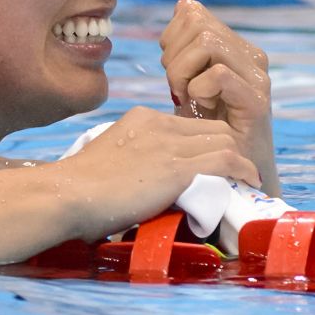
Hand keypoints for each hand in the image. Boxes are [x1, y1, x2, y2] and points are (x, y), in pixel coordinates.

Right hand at [55, 106, 259, 241]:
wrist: (65, 194)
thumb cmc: (77, 189)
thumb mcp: (110, 159)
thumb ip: (134, 160)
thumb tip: (148, 183)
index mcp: (141, 119)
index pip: (190, 124)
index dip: (207, 143)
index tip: (215, 164)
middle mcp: (157, 124)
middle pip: (213, 127)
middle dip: (230, 148)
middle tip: (237, 174)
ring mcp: (168, 144)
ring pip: (225, 139)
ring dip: (241, 160)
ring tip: (247, 181)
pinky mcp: (176, 168)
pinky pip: (226, 159)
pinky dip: (244, 169)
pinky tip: (250, 182)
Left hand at [159, 0, 279, 195]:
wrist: (226, 175)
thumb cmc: (201, 130)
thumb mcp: (186, 80)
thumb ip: (185, 45)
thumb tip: (182, 4)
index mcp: (233, 45)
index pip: (192, 12)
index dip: (170, 37)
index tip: (170, 68)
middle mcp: (250, 55)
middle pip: (197, 23)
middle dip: (173, 54)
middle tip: (176, 87)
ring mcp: (257, 77)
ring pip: (208, 42)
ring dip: (182, 71)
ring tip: (185, 97)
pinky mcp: (257, 100)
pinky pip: (218, 74)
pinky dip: (197, 89)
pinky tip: (196, 107)